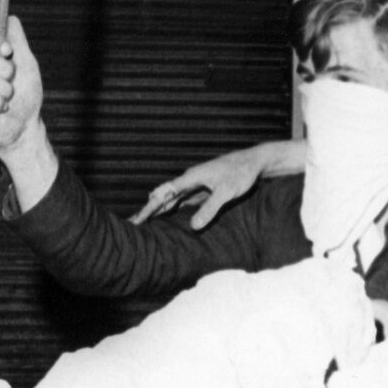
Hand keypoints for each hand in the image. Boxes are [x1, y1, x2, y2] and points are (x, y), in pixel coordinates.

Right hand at [0, 16, 43, 151]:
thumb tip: (11, 18)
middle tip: (13, 81)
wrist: (25, 121)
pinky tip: (2, 107)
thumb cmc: (27, 92)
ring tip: (9, 97)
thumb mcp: (27, 64)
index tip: (8, 51)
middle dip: (7, 72)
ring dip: (5, 90)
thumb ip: (19, 42)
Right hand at [130, 145, 269, 229]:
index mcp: (191, 178)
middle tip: (134, 224)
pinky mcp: (204, 189)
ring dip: (159, 209)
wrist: (254, 161)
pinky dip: (173, 208)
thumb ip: (210, 208)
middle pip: (164, 196)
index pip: (163, 194)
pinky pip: (183, 200)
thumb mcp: (226, 192)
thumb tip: (194, 226)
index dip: (149, 208)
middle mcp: (190, 180)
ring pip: (172, 198)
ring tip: (144, 222)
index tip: (137, 219)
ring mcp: (196, 184)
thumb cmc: (241, 173)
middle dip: (148, 210)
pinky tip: (167, 216)